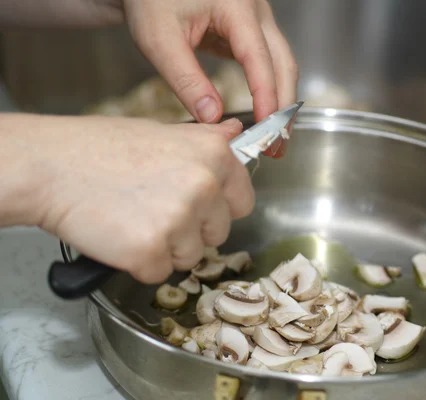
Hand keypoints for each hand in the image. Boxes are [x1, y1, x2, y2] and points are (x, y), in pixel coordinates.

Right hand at [33, 116, 253, 283]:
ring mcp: (180, 220)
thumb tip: (236, 132)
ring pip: (190, 257)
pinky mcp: (151, 251)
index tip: (200, 206)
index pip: (243, 201)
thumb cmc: (101, 148)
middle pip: (219, 233)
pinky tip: (120, 235)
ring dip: (166, 248)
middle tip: (154, 209)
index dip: (220, 208)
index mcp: (214, 154)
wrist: (51, 166)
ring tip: (133, 218)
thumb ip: (206, 141)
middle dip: (192, 230)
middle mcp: (205, 185)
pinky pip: (160, 273)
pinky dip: (140, 263)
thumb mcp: (162, 132)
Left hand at [122, 0, 297, 156]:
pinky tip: (264, 116)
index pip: (259, 58)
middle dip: (283, 107)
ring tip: (273, 138)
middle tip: (275, 145)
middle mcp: (256, 11)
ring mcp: (258, 20)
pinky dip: (271, 91)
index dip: (265, 95)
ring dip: (281, 102)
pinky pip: (270, 64)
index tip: (265, 127)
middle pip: (283, 64)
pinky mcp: (252, 32)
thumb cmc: (152, 0)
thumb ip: (186, 80)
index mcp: (236, 6)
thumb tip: (212, 118)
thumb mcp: (159, 40)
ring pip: (283, 65)